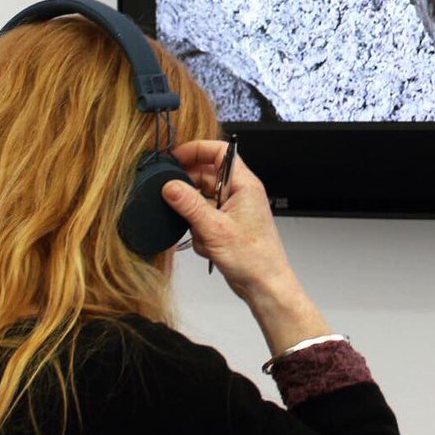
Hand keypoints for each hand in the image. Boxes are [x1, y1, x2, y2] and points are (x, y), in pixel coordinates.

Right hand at [161, 140, 294, 303]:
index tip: (174, 156)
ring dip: (195, 217)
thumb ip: (189, 205)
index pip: (220, 152)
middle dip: (189, 191)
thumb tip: (169, 185)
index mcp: (244, 184)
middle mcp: (240, 193)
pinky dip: (200, 231)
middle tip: (172, 199)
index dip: (196, 149)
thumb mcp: (214, 229)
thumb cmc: (253, 258)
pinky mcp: (227, 225)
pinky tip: (207, 246)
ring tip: (202, 234)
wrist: (265, 285)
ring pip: (202, 199)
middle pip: (206, 175)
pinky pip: (204, 218)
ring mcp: (233, 209)